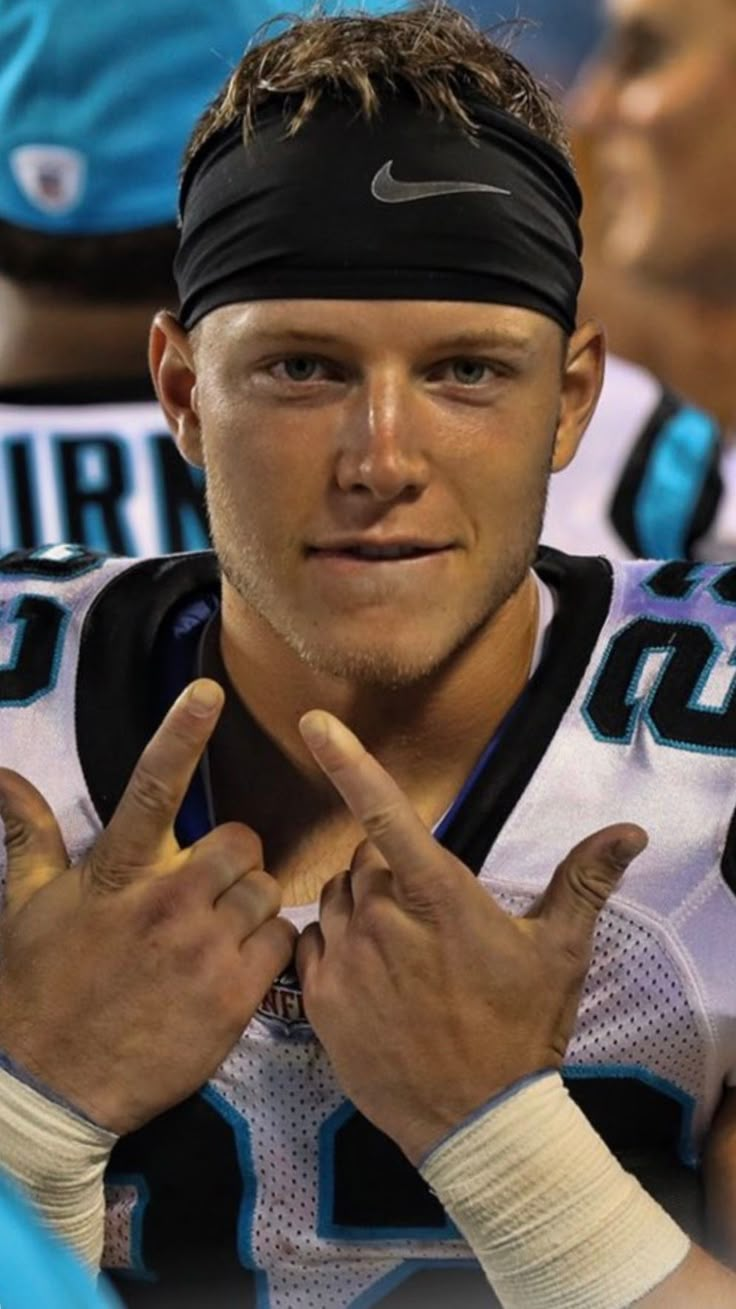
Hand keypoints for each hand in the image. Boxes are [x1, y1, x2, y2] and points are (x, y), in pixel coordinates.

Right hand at [0, 680, 295, 1134]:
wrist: (49, 1087)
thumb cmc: (36, 988)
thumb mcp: (25, 905)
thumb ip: (28, 832)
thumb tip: (3, 775)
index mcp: (115, 872)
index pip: (153, 787)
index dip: (181, 733)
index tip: (207, 690)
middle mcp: (165, 902)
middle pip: (243, 841)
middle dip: (234, 860)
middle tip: (208, 889)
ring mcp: (204, 950)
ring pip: (269, 891)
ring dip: (252, 906)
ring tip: (217, 933)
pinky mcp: (234, 997)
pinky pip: (282, 942)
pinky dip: (269, 948)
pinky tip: (237, 965)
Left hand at [296, 710, 647, 1163]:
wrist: (477, 1122)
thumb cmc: (522, 1030)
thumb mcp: (559, 952)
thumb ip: (585, 882)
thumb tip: (630, 831)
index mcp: (439, 898)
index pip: (385, 814)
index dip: (349, 761)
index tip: (315, 721)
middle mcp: (382, 921)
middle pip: (362, 860)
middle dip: (385, 871)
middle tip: (423, 914)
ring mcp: (345, 962)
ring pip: (334, 901)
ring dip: (359, 908)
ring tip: (399, 950)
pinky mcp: (318, 1002)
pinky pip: (311, 946)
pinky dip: (334, 948)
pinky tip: (368, 976)